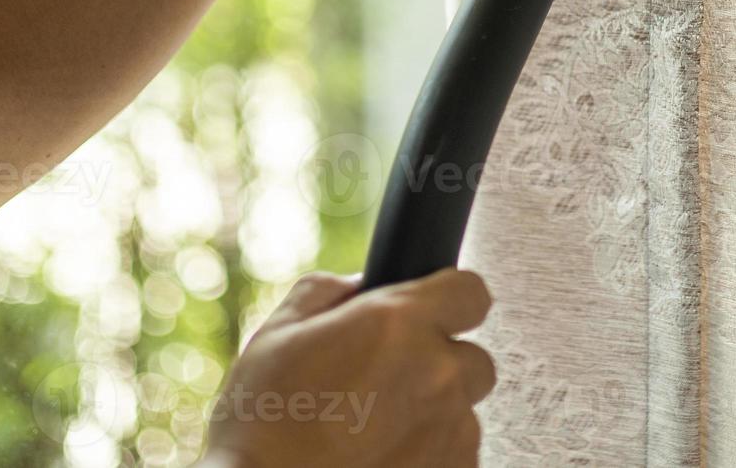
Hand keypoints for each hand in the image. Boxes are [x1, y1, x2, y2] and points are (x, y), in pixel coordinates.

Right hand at [203, 269, 496, 467]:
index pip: (470, 292)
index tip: (431, 314)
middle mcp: (438, 373)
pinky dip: (429, 452)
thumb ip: (326, 293)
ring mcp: (452, 429)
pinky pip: (457, 452)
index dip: (451, 300)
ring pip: (462, 410)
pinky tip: (381, 457)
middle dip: (439, 365)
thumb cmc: (264, 426)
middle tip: (387, 383)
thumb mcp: (277, 335)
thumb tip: (356, 285)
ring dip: (431, 413)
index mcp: (399, 324)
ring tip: (373, 431)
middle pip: (471, 357)